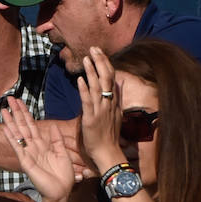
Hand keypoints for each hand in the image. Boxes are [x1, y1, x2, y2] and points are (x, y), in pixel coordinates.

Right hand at [1, 99, 74, 201]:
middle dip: (17, 112)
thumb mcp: (63, 154)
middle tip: (9, 98)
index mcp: (42, 145)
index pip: (32, 125)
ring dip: (11, 122)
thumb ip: (58, 140)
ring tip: (3, 110)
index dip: (26, 113)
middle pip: (23, 126)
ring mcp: (28, 154)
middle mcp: (33, 148)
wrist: (61, 192)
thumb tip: (54, 126)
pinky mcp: (26, 162)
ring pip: (19, 134)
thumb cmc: (63, 177)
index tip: (20, 102)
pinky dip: (12, 137)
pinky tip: (6, 128)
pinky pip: (18, 147)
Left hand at [76, 47, 127, 172]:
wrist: (108, 153)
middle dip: (100, 61)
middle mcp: (109, 103)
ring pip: (97, 87)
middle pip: (106, 77)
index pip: (112, 78)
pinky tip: (80, 79)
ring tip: (86, 58)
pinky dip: (84, 89)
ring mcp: (101, 110)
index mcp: (114, 102)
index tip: (99, 52)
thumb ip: (118, 97)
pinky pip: (88, 102)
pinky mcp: (92, 119)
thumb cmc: (109, 136)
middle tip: (93, 48)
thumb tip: (121, 82)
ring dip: (92, 71)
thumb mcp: (117, 114)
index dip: (106, 63)